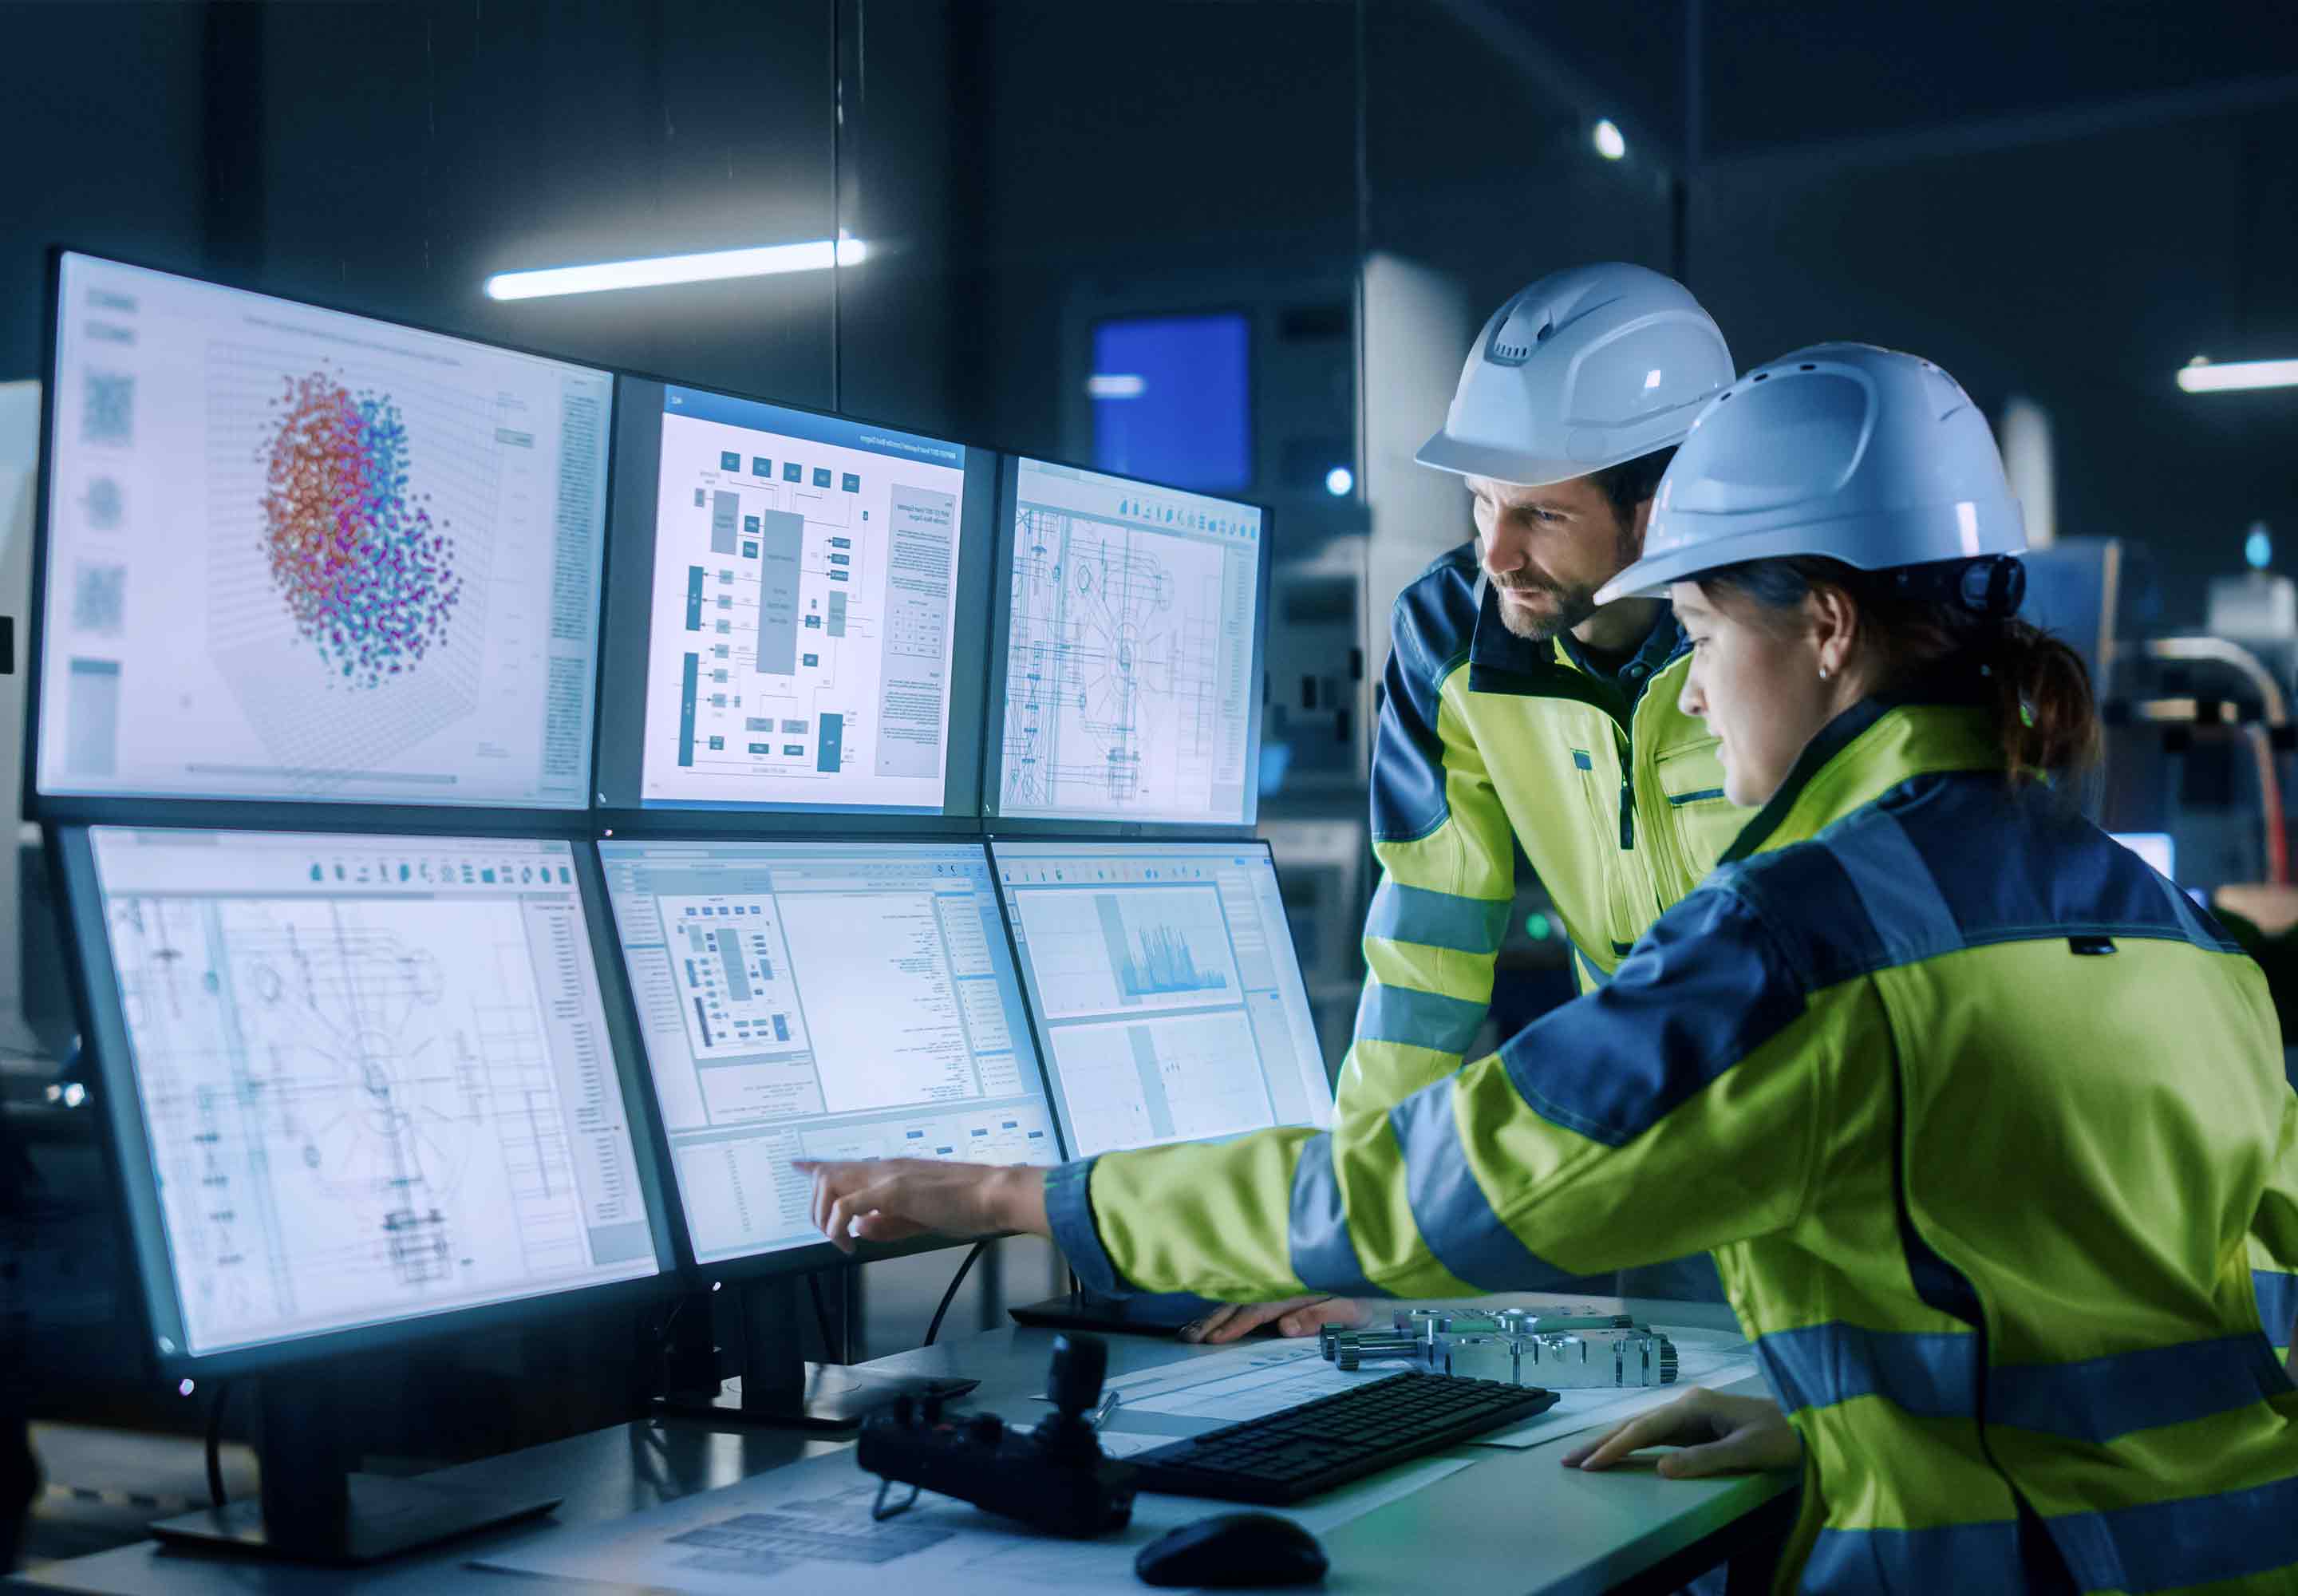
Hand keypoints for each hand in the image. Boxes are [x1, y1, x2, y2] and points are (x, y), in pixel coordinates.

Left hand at [794, 1158, 1047, 1254]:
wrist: (994, 1194)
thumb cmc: (968, 1203)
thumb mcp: (920, 1217)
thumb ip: (888, 1223)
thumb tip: (861, 1227)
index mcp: (893, 1170)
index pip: (844, 1163)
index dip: (815, 1165)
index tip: (797, 1165)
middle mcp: (885, 1167)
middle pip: (827, 1173)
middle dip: (817, 1207)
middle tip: (830, 1234)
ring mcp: (888, 1175)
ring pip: (830, 1184)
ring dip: (825, 1216)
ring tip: (841, 1240)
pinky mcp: (894, 1191)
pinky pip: (848, 1205)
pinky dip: (839, 1226)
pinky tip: (851, 1243)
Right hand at [1179, 1297, 1369, 1343]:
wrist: (1383, 1296)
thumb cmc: (1368, 1308)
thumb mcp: (1352, 1313)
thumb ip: (1319, 1317)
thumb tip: (1284, 1326)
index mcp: (1297, 1291)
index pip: (1257, 1308)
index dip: (1234, 1324)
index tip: (1213, 1340)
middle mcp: (1283, 1287)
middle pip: (1240, 1303)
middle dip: (1212, 1321)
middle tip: (1187, 1339)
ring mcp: (1279, 1290)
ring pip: (1238, 1301)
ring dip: (1212, 1316)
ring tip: (1189, 1333)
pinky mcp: (1279, 1295)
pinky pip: (1245, 1301)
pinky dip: (1224, 1311)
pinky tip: (1209, 1322)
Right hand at [1559, 1388, 1801, 1478]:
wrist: (1811, 1423)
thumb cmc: (1785, 1436)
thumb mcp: (1748, 1450)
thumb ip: (1705, 1459)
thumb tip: (1658, 1467)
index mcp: (1695, 1405)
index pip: (1644, 1428)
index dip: (1615, 1446)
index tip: (1590, 1464)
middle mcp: (1688, 1404)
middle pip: (1635, 1423)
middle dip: (1601, 1442)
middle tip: (1568, 1460)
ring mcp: (1692, 1414)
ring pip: (1643, 1428)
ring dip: (1613, 1442)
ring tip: (1584, 1458)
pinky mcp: (1698, 1426)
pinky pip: (1657, 1436)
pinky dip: (1633, 1444)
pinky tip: (1620, 1452)